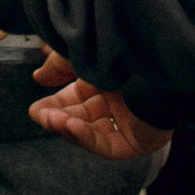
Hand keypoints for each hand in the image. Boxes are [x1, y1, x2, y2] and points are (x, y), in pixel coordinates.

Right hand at [29, 49, 172, 160]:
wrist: (158, 58)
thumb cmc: (124, 49)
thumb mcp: (83, 54)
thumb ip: (59, 67)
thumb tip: (38, 78)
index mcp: (111, 78)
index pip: (79, 96)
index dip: (56, 103)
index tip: (35, 108)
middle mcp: (122, 100)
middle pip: (83, 116)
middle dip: (58, 116)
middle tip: (39, 115)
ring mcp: (132, 122)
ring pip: (93, 132)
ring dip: (68, 127)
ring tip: (50, 119)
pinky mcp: (140, 141)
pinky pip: (108, 145)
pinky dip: (86, 137)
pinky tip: (69, 126)